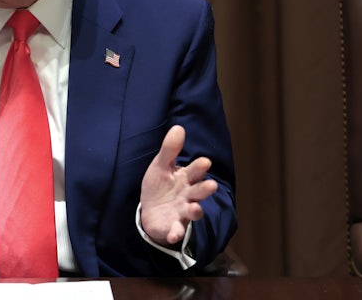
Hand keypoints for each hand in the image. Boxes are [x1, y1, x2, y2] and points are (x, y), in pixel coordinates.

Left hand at [139, 125, 217, 246]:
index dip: (199, 167)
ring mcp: (183, 212)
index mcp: (185, 178)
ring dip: (195, 210)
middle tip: (211, 185)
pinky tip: (174, 235)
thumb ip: (170, 150)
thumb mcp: (160, 166)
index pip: (195, 171)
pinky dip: (176, 233)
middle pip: (199, 191)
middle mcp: (189, 195)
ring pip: (194, 211)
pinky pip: (178, 231)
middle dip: (205, 189)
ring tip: (194, 208)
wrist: (151, 211)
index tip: (204, 162)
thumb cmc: (160, 186)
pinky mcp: (175, 227)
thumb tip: (178, 127)